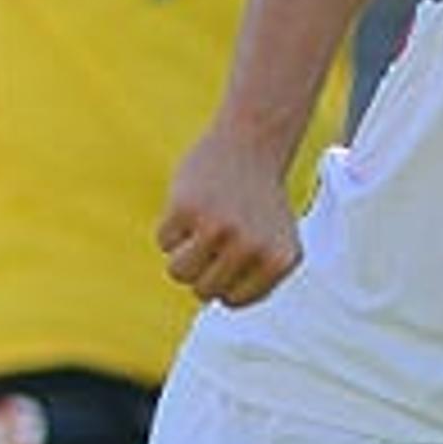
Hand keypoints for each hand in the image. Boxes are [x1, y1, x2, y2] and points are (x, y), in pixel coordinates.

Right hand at [157, 133, 301, 307]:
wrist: (252, 143)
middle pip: (202, 290)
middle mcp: (251, 247)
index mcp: (278, 262)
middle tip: (211, 238)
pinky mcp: (188, 208)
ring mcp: (219, 228)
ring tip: (196, 229)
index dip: (223, 279)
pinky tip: (192, 203)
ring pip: (178, 272)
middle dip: (200, 269)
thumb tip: (216, 301)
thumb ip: (254, 279)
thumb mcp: (273, 243)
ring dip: (181, 254)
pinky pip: (164, 240)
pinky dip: (171, 226)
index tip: (232, 251)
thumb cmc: (259, 201)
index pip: (230, 300)